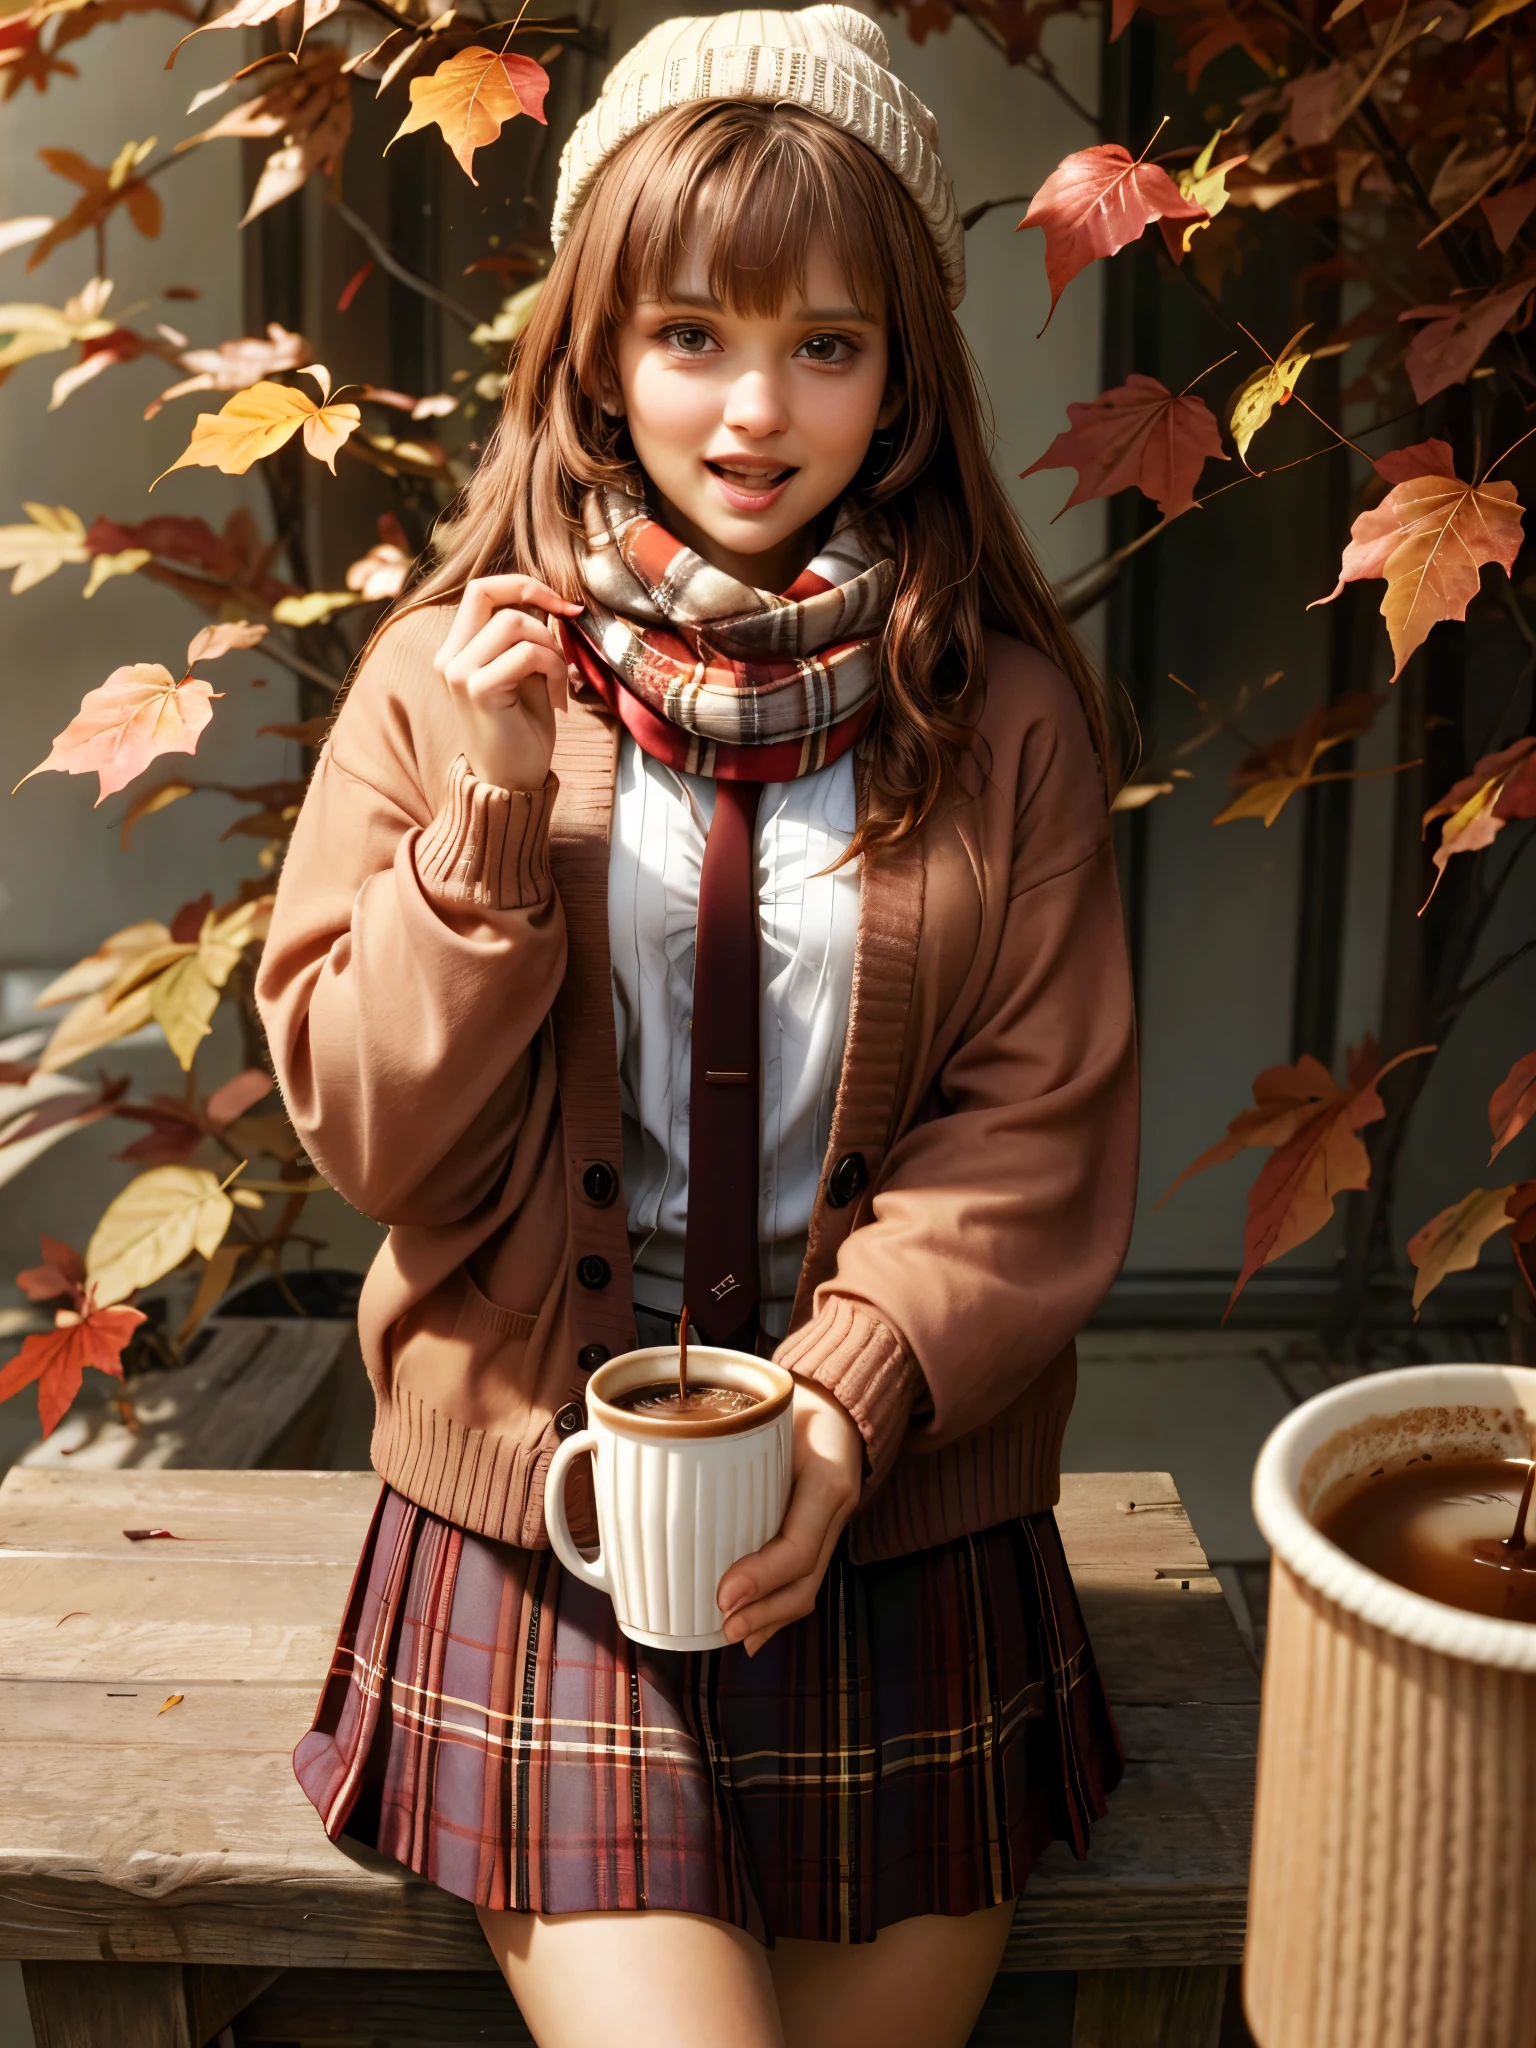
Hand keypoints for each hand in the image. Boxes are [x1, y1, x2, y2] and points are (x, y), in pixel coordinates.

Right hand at [434, 574, 583, 791]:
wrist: (511, 783)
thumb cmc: (522, 731)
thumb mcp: (526, 674)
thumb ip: (527, 638)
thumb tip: (548, 603)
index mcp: (457, 650)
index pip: (480, 590)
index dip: (523, 585)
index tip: (562, 604)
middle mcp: (449, 657)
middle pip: (485, 591)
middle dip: (537, 596)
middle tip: (570, 620)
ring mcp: (458, 672)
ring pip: (514, 622)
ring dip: (552, 648)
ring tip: (561, 683)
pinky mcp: (477, 689)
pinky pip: (526, 654)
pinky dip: (554, 670)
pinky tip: (558, 701)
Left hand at [717, 1381, 863, 1654]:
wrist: (840, 1400)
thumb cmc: (794, 1402)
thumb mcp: (768, 1410)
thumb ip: (726, 1436)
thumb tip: (654, 1452)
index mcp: (824, 1480)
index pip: (798, 1547)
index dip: (761, 1578)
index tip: (723, 1596)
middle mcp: (834, 1509)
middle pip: (805, 1580)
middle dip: (765, 1612)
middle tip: (724, 1624)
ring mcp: (833, 1524)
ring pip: (808, 1586)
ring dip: (771, 1618)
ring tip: (734, 1633)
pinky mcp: (822, 1531)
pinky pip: (805, 1577)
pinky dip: (779, 1608)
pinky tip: (756, 1631)